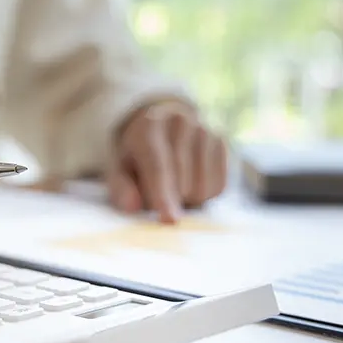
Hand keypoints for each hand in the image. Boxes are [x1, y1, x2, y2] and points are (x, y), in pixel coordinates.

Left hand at [106, 100, 227, 222]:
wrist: (164, 122)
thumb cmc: (138, 152)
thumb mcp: (120, 167)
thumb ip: (120, 187)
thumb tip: (132, 206)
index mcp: (150, 126)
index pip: (159, 167)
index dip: (164, 195)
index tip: (169, 219)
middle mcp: (181, 122)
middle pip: (183, 183)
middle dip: (170, 200)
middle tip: (157, 192)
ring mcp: (206, 129)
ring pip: (203, 188)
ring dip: (187, 199)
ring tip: (175, 182)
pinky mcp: (222, 141)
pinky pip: (219, 186)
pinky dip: (204, 193)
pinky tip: (193, 179)